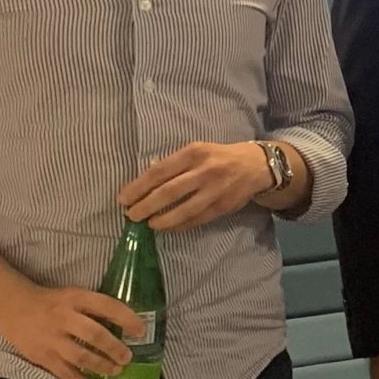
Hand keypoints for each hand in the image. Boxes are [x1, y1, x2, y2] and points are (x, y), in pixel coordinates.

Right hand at [0, 284, 143, 378]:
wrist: (11, 308)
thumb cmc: (51, 302)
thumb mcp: (73, 296)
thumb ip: (95, 308)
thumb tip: (128, 326)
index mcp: (75, 298)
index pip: (106, 306)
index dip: (126, 318)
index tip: (141, 331)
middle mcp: (63, 318)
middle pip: (93, 334)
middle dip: (114, 348)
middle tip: (128, 357)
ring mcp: (51, 340)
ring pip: (80, 357)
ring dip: (102, 367)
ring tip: (117, 371)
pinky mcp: (43, 358)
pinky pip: (66, 375)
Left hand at [120, 142, 271, 231]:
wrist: (255, 165)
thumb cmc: (218, 157)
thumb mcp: (196, 151)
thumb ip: (174, 165)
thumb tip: (145, 184)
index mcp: (194, 153)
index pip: (159, 171)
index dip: (139, 187)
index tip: (123, 198)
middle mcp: (205, 171)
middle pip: (170, 191)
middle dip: (147, 205)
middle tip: (131, 215)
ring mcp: (216, 190)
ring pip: (185, 209)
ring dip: (163, 219)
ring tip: (149, 224)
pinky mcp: (224, 206)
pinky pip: (198, 219)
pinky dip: (181, 225)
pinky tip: (168, 227)